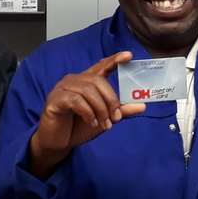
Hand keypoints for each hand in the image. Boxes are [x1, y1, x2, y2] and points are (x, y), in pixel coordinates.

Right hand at [28, 51, 144, 178]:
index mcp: (86, 81)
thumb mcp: (104, 119)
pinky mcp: (55, 99)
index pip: (102, 66)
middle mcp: (74, 80)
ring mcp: (62, 88)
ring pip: (88, 91)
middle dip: (111, 100)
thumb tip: (142, 105)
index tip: (129, 56)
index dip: (115, 60)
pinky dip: (87, 112)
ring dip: (100, 110)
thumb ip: (120, 111)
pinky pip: (75, 101)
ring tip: (104, 124)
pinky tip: (91, 122)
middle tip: (115, 118)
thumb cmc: (79, 126)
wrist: (58, 142)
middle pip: (98, 81)